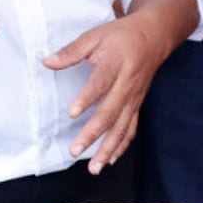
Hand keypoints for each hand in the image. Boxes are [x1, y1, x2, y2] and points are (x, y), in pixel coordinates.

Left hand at [43, 11, 171, 172]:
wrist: (155, 34)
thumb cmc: (122, 35)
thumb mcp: (96, 35)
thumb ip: (72, 51)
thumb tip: (47, 61)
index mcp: (116, 63)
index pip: (101, 82)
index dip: (87, 97)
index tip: (72, 112)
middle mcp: (127, 83)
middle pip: (111, 111)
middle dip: (93, 133)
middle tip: (75, 150)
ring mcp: (134, 96)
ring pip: (123, 126)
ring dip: (108, 148)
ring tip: (94, 167)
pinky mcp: (138, 103)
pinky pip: (132, 127)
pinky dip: (122, 145)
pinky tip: (111, 159)